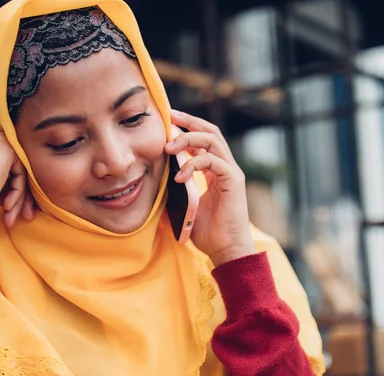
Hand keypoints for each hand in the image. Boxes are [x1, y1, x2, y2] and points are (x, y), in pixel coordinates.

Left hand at [165, 109, 254, 266]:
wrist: (225, 251)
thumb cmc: (206, 233)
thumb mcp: (183, 208)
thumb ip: (173, 193)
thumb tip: (150, 187)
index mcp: (214, 170)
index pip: (202, 139)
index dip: (186, 127)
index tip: (167, 120)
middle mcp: (225, 167)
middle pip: (209, 132)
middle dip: (188, 122)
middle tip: (168, 117)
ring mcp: (231, 172)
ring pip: (212, 141)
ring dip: (188, 139)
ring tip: (168, 148)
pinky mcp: (233, 181)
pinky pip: (214, 161)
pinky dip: (194, 164)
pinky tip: (180, 176)